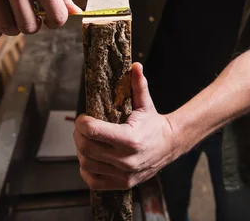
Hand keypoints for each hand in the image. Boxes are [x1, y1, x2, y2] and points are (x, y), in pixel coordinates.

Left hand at [74, 63, 179, 189]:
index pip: (93, 131)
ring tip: (87, 141)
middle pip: (86, 148)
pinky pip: (94, 181)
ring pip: (87, 164)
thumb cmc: (154, 124)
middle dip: (79, 135)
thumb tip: (136, 65)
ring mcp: (124, 174)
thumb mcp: (146, 104)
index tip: (83, 117)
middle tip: (82, 128)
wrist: (170, 145)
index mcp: (129, 139)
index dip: (82, 122)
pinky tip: (91, 158)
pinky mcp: (122, 183)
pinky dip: (87, 170)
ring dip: (81, 151)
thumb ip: (138, 85)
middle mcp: (126, 159)